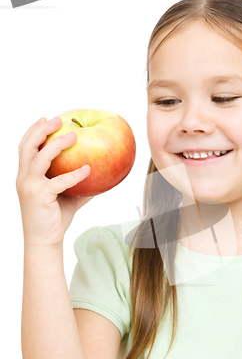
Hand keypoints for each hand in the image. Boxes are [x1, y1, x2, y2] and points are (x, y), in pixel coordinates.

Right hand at [16, 116, 92, 247]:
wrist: (44, 240)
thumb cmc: (55, 219)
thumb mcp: (68, 198)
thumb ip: (78, 185)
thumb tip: (100, 175)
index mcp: (27, 176)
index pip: (26, 148)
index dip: (34, 131)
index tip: (46, 118)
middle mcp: (24, 178)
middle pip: (27, 146)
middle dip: (41, 129)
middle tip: (58, 119)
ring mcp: (30, 186)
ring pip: (40, 158)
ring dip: (56, 144)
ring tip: (74, 135)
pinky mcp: (39, 196)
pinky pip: (59, 181)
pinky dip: (74, 174)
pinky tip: (88, 169)